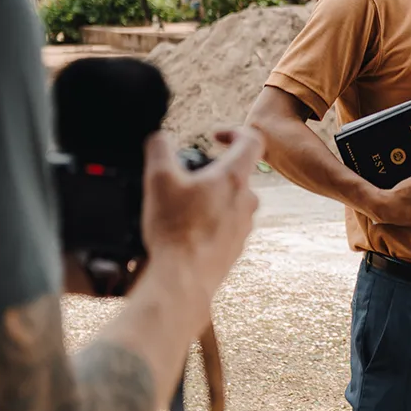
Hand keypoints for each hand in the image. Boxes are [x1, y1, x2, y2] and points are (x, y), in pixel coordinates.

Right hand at [139, 126, 262, 330]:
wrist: (182, 279)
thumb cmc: (174, 230)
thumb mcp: (158, 179)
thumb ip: (159, 147)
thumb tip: (161, 138)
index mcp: (234, 178)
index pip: (251, 140)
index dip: (233, 131)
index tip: (216, 137)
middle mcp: (247, 201)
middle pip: (238, 173)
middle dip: (212, 171)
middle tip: (185, 180)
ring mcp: (244, 225)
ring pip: (232, 201)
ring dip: (210, 198)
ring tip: (181, 208)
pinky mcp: (236, 246)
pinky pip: (226, 225)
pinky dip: (209, 221)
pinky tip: (185, 231)